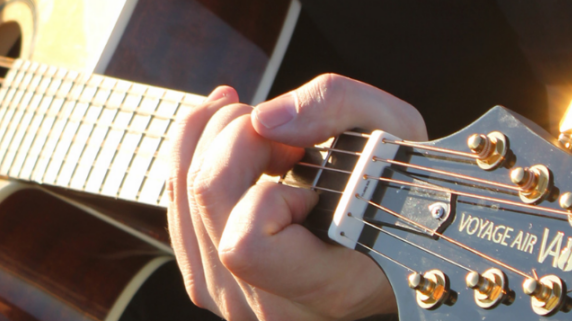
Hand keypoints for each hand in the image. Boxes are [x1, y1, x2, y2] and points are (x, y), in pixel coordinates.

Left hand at [167, 74, 427, 319]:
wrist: (391, 236)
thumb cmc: (397, 191)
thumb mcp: (394, 129)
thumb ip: (336, 107)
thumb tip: (265, 119)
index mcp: (327, 289)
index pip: (248, 245)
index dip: (271, 193)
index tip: (310, 178)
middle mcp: (272, 308)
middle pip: (207, 198)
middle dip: (241, 136)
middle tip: (285, 136)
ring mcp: (233, 300)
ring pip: (181, 199)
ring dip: (215, 141)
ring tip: (265, 138)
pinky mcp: (209, 281)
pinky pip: (174, 210)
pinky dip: (196, 159)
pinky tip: (233, 146)